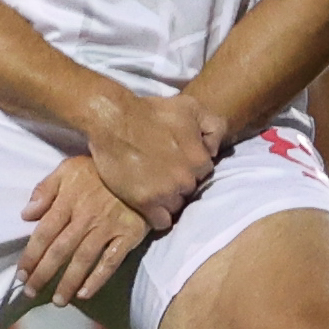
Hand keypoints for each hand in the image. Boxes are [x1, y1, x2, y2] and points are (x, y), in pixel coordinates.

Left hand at [17, 156, 153, 310]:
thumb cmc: (99, 170)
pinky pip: (111, 261)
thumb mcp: (68, 169)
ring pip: (83, 259)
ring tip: (57, 301)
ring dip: (68, 282)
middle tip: (30, 291)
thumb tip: (26, 214)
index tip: (21, 274)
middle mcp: (85, 218)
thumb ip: (45, 189)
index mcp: (68, 201)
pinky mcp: (129, 235)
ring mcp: (108, 228)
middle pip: (60, 250)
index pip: (43, 233)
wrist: (141, 168)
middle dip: (43, 274)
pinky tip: (85, 294)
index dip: (31, 256)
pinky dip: (98, 279)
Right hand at [78, 87, 222, 225]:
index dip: (189, 168)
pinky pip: (161, 221)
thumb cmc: (150, 111)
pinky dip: (156, 216)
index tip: (176, 163)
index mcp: (200, 159)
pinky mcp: (144, 202)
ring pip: (176, 206)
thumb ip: (214, 126)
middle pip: (189, 191)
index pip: (203, 174)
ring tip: (152, 187)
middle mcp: (186, 179)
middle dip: (179, 183)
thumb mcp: (191, 106)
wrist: (114, 119)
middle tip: (161, 173)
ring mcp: (165, 192)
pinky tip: (149, 204)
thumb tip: (214, 151)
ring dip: (167, 199)